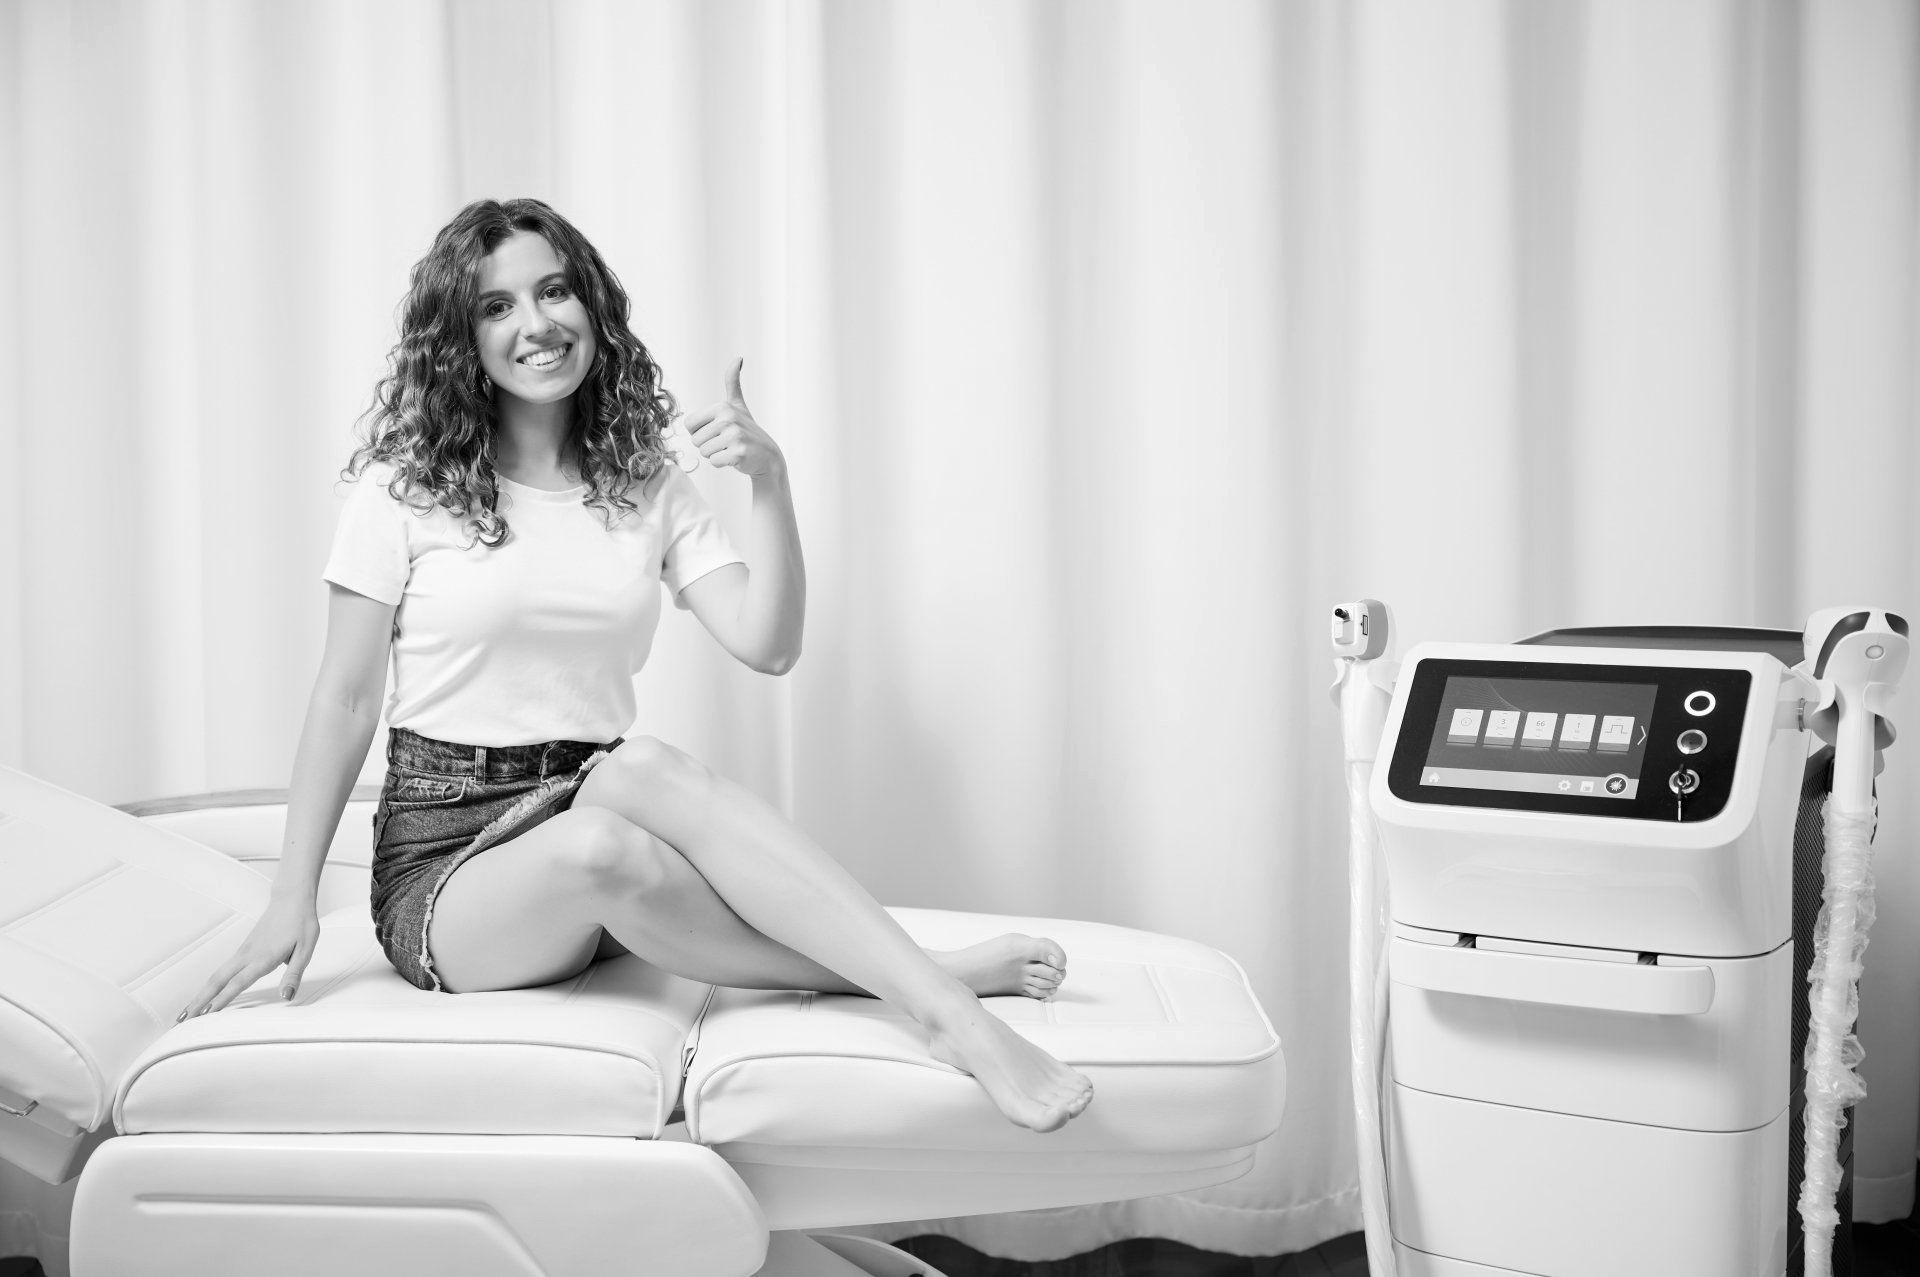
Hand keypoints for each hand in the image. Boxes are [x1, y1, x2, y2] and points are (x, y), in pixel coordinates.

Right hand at [177, 894, 320, 1020]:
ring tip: (187, 1012)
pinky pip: (223, 970)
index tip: (205, 1015)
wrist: (291, 898)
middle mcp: (247, 955)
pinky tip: (206, 994)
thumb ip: (294, 974)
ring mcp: (242, 952)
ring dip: (200, 995)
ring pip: (216, 976)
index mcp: (263, 958)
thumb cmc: (300, 923)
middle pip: (217, 981)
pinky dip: (210, 985)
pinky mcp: (242, 950)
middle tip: (182, 1021)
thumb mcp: (306, 949)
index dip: (221, 1000)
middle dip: (198, 1002)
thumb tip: (286, 996)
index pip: (238, 983)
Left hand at [681, 358, 783, 478]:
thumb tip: (738, 358)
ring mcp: (734, 436)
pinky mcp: (738, 453)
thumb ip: (733, 382)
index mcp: (722, 407)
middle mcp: (728, 419)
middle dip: (709, 445)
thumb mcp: (738, 405)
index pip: (690, 425)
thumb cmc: (747, 430)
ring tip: (731, 448)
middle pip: (696, 440)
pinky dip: (723, 463)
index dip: (700, 432)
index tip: (717, 431)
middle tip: (726, 442)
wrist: (767, 455)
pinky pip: (715, 462)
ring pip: (704, 452)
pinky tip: (736, 458)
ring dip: (716, 454)